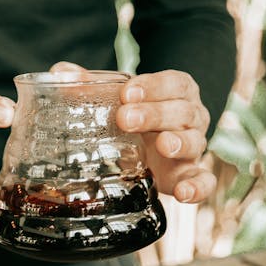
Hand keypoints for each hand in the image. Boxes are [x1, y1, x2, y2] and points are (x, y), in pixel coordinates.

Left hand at [50, 63, 214, 203]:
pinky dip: (198, 188)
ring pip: (195, 141)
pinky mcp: (190, 175)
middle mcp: (191, 117)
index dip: (154, 86)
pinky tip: (183, 193)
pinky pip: (204, 182)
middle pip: (182, 111)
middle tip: (125, 118)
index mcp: (177, 91)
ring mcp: (193, 146)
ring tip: (162, 144)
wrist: (145, 145)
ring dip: (179, 143)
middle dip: (155, 113)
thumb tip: (60, 71)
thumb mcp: (112, 98)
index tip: (128, 92)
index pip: (174, 82)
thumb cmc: (131, 114)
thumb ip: (87, 85)